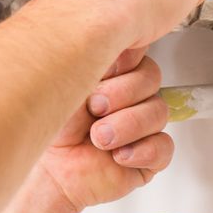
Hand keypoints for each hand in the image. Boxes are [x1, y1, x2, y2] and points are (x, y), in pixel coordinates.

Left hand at [31, 48, 174, 212]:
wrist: (49, 171)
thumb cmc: (54, 126)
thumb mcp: (66, 84)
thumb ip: (92, 60)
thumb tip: (113, 41)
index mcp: (114, 72)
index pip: (137, 52)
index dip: (121, 63)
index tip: (101, 72)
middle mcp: (132, 95)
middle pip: (151, 78)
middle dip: (120, 94)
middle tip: (94, 108)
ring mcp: (144, 124)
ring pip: (158, 112)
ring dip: (125, 126)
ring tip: (98, 138)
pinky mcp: (150, 154)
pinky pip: (163, 147)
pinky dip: (140, 151)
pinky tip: (116, 156)